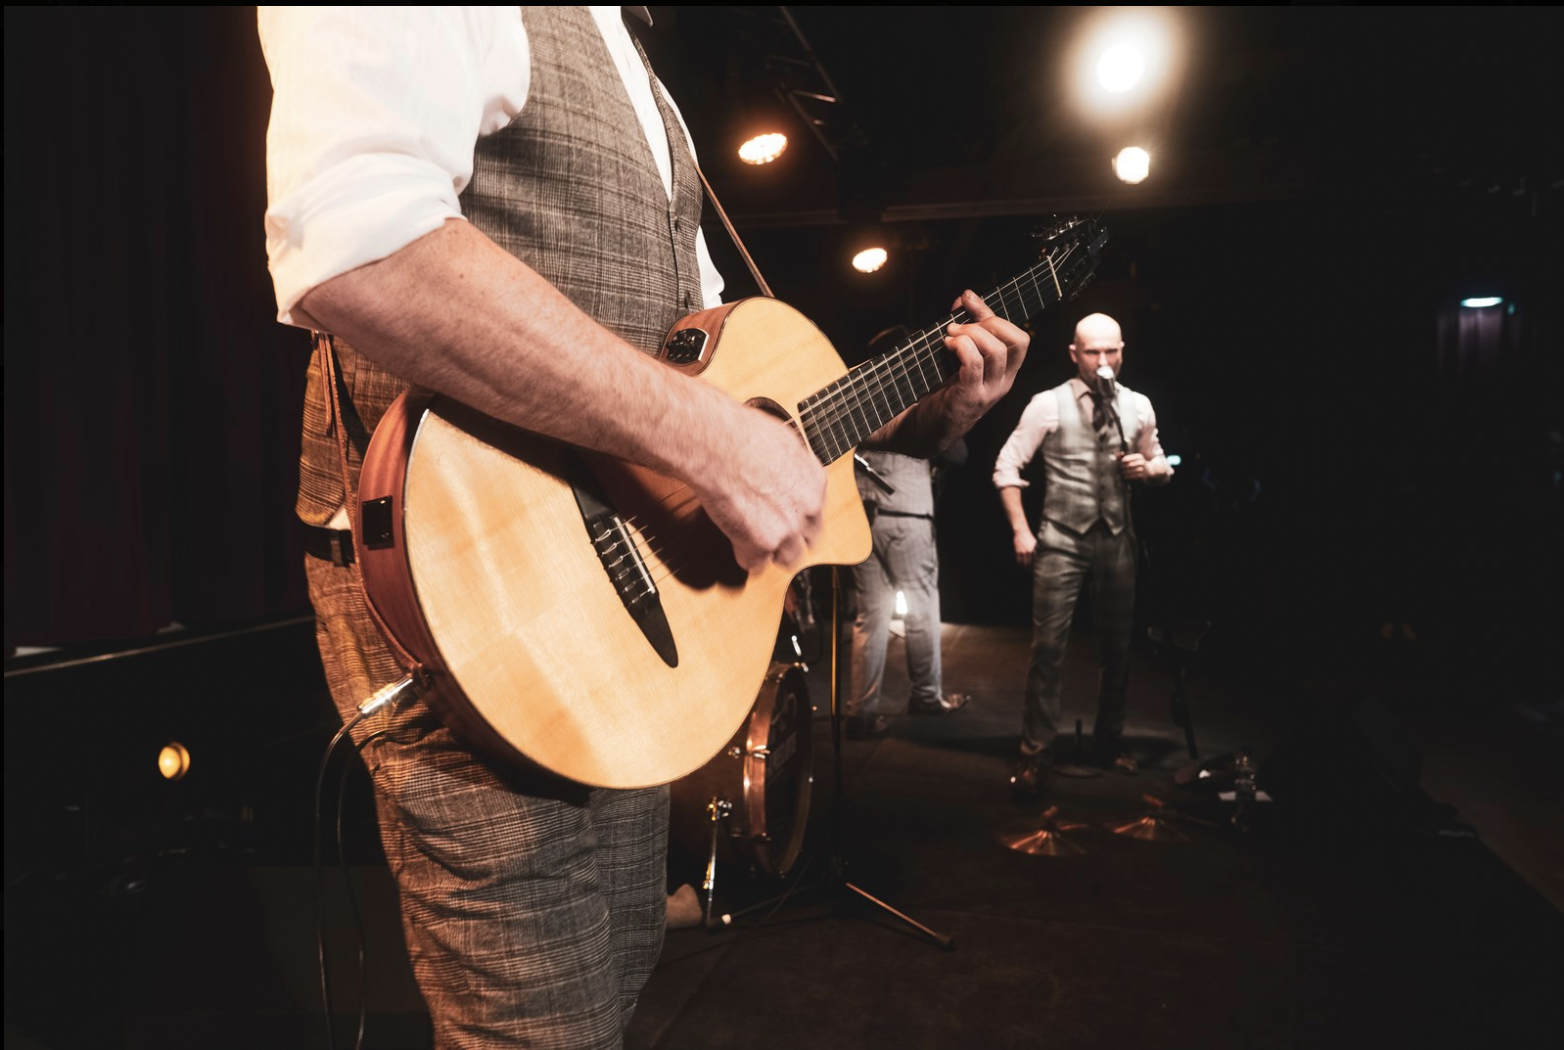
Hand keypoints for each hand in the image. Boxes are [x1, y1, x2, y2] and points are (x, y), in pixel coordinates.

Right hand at [691, 403, 826, 572]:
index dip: (797, 517)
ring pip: (787, 558)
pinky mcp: (762, 543)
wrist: (715, 445)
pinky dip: (742, 554)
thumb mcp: (782, 443)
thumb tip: (787, 473)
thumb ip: (792, 467)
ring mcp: (788, 528)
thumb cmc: (739, 434)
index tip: (784, 517)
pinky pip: (754, 563)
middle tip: (768, 532)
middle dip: (789, 539)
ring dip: (769, 551)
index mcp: (815, 482)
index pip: (815, 513)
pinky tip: (733, 539)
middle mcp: (807, 507)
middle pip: (807, 540)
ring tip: (749, 538)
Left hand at [915, 290, 1028, 449]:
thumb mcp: (959, 358)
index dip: (996, 314)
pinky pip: (974, 364)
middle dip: (988, 322)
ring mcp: (988, 392)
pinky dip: (961, 347)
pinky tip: (947, 346)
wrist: (923, 430)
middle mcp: (1002, 382)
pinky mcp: (969, 398)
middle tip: (960, 324)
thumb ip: (965, 329)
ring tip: (950, 335)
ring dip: (971, 334)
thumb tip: (965, 298)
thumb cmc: (941, 391)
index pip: (1020, 338)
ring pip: (996, 351)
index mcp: (1004, 373)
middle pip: (1016, 341)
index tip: (969, 300)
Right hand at [1013, 528, 1036, 566]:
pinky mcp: (1017, 551)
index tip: (1035, 569)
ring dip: (1024, 566)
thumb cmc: (1029, 537)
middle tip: (1030, 570)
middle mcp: (1029, 551)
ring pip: (1023, 562)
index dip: (1035, 566)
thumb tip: (1039, 556)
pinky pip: (1018, 560)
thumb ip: (1037, 549)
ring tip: (1025, 568)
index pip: (1035, 561)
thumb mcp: (1035, 543)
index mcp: (1034, 550)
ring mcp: (1023, 552)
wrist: (1022, 532)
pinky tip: (1020, 563)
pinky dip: (1019, 562)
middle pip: (1029, 563)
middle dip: (1029, 568)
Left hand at [1117, 452, 1152, 480]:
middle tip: (1120, 469)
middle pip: (1127, 465)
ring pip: (1130, 471)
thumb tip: (1116, 453)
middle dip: (1122, 467)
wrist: (1150, 470)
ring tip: (1122, 472)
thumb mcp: (1133, 458)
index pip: (1126, 459)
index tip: (1120, 464)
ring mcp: (1143, 469)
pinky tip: (1125, 476)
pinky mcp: (1142, 475)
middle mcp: (1141, 461)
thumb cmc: (1138, 463)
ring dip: (1124, 472)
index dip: (1121, 462)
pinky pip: (1132, 476)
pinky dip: (1128, 476)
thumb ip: (1123, 456)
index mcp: (1139, 456)